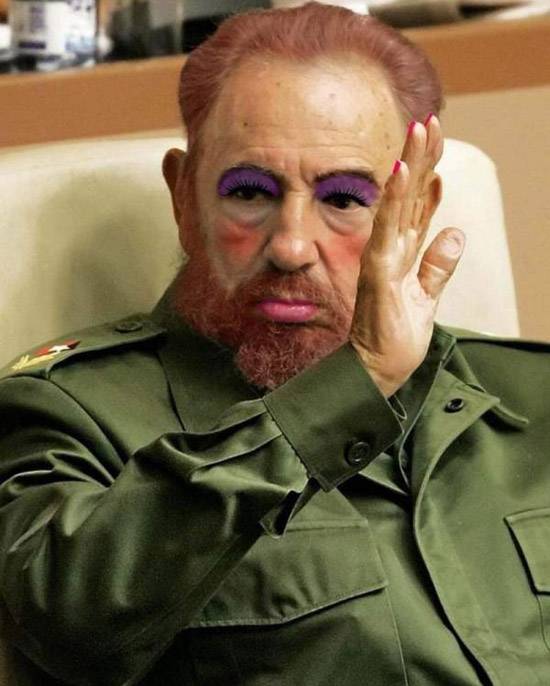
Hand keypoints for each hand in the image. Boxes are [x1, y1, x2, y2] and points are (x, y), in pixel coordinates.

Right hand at [349, 115, 464, 397]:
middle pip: (410, 195)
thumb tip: (456, 233)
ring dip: (409, 164)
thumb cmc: (396, 337)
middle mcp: (392, 249)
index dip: (428, 173)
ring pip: (399, 202)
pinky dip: (395, 199)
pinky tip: (401, 170)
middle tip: (429, 120)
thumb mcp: (427, 298)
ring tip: (419, 129)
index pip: (419, 205)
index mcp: (404, 253)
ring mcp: (383, 257)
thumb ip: (438, 266)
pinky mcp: (378, 270)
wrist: (376, 370)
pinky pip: (388, 228)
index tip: (438, 142)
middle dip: (421, 157)